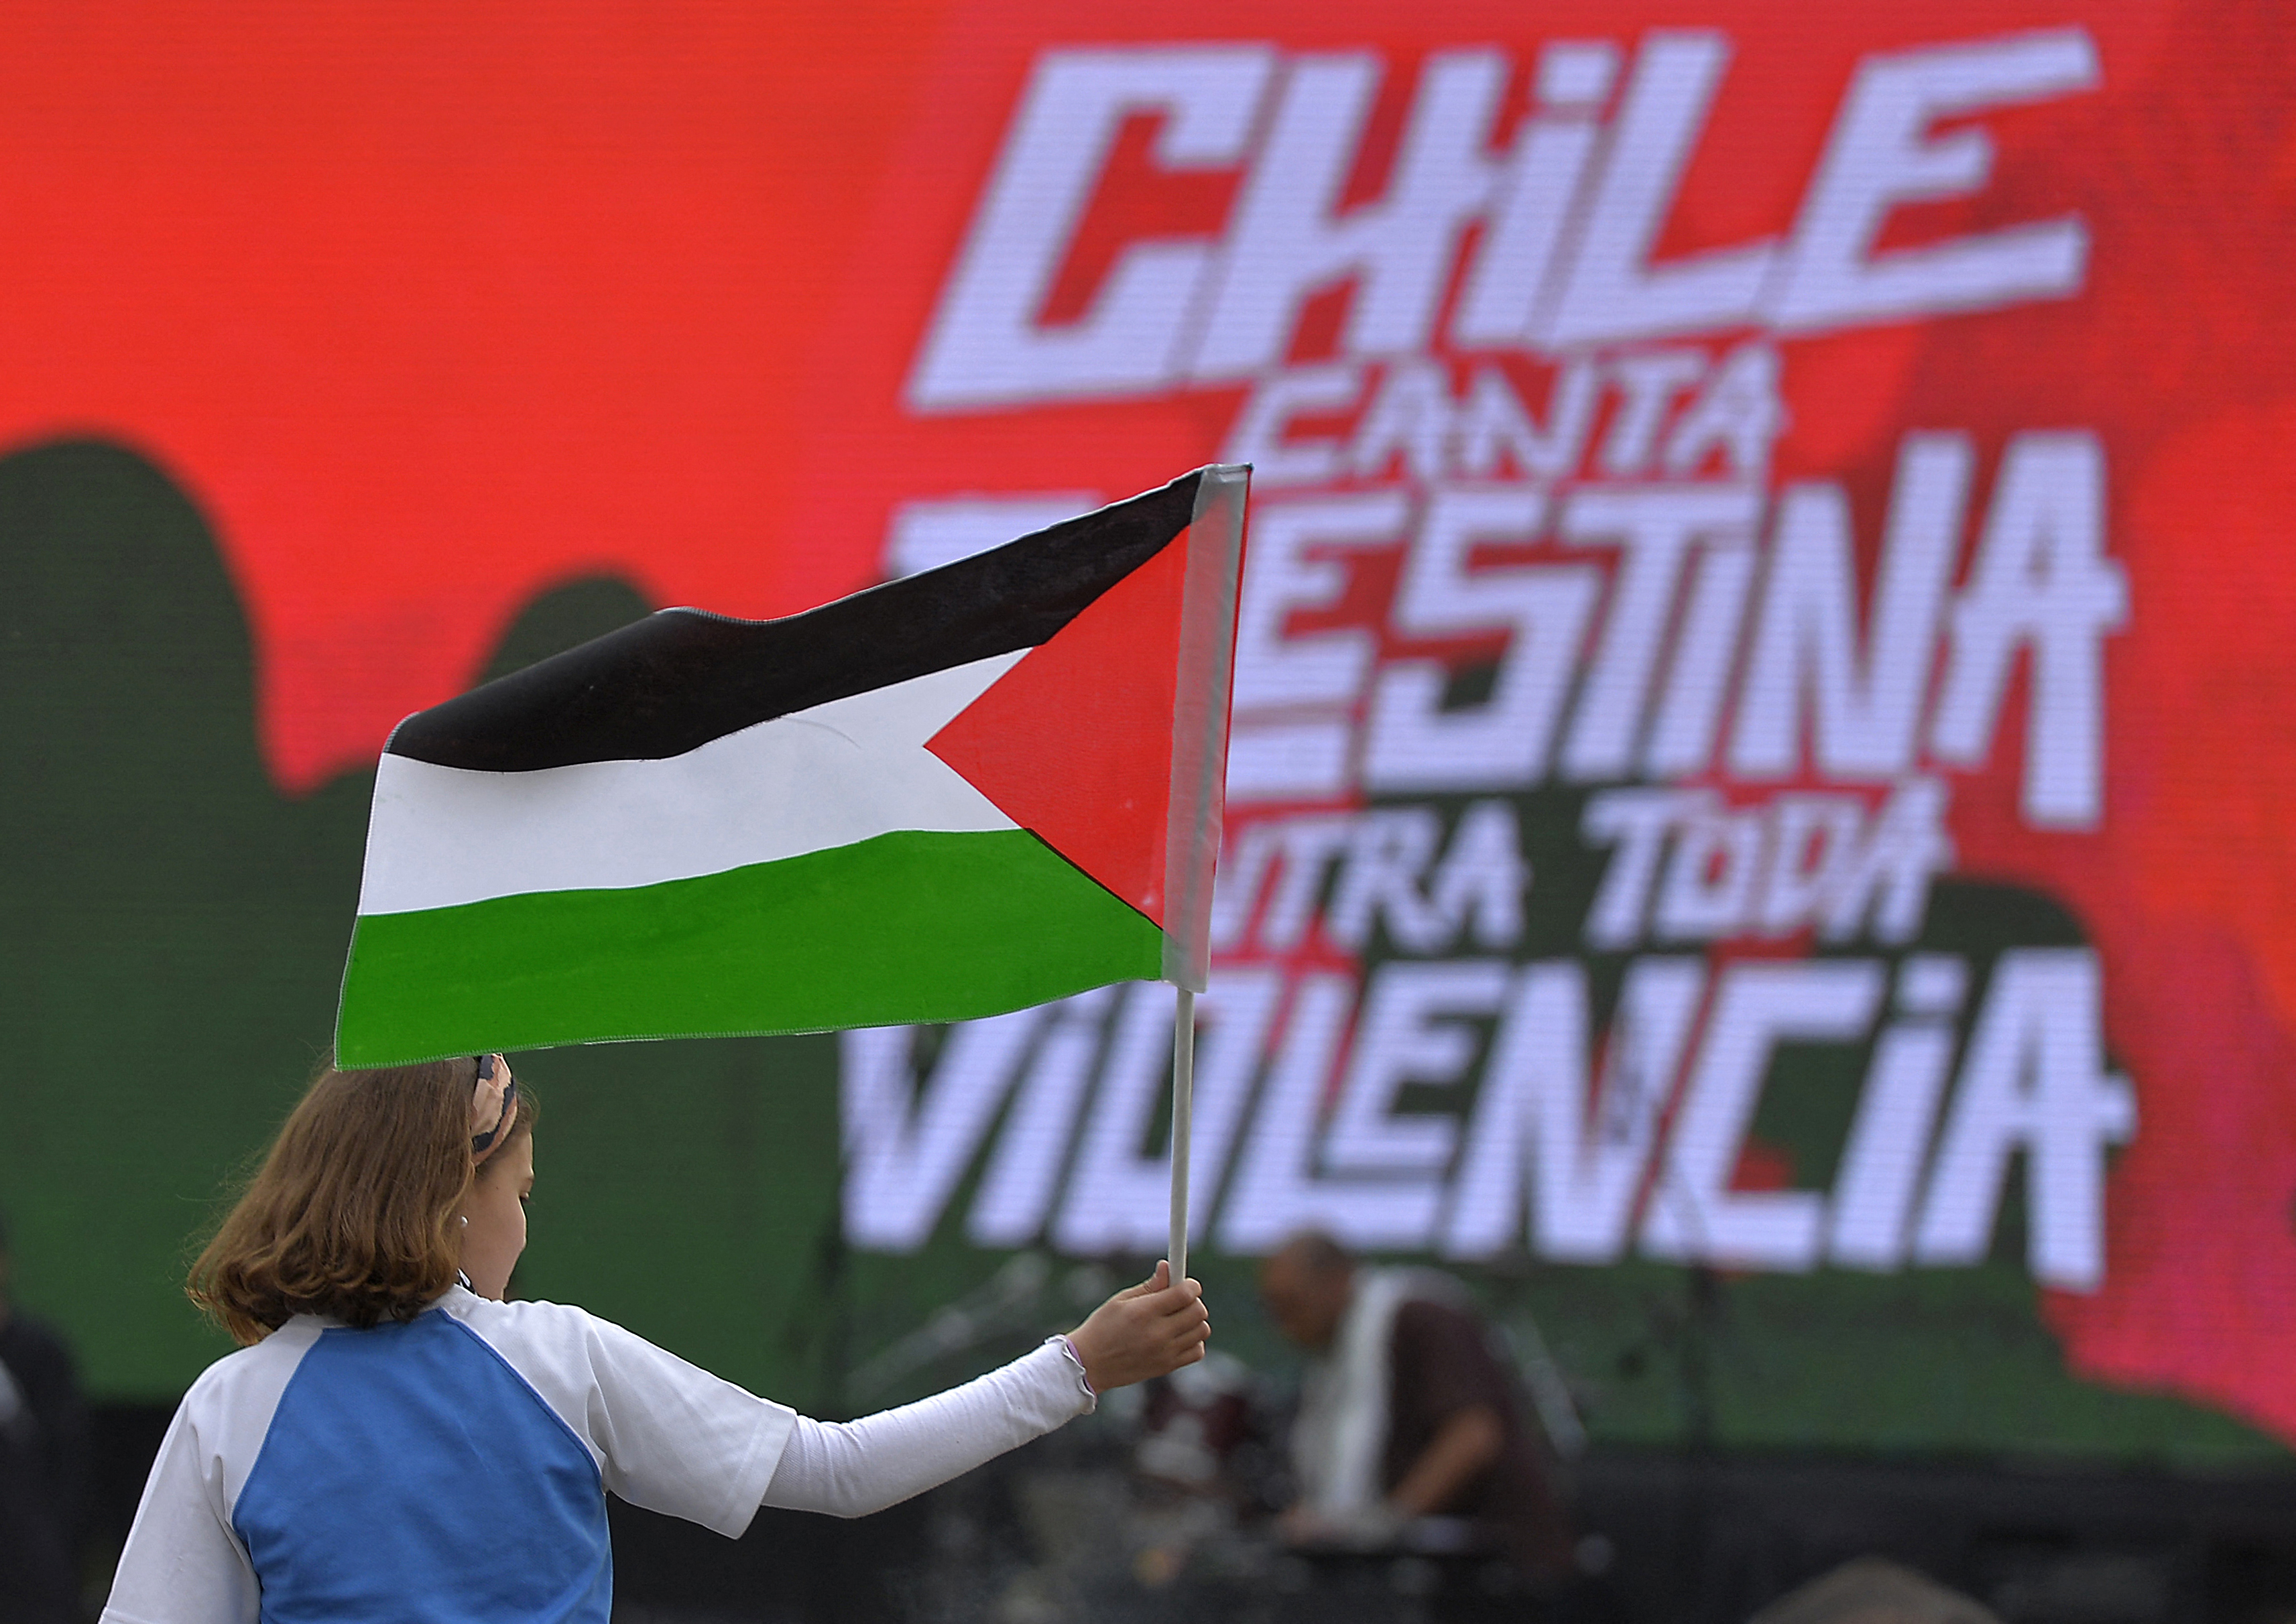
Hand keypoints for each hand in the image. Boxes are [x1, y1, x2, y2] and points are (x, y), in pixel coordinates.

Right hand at [1066, 1260, 1208, 1391]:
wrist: (1090, 1365)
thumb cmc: (1102, 1328)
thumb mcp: (1120, 1300)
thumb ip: (1150, 1285)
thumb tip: (1168, 1267)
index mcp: (1144, 1312)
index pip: (1185, 1294)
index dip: (1190, 1285)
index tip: (1186, 1283)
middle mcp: (1157, 1334)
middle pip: (1198, 1312)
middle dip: (1193, 1301)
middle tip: (1179, 1300)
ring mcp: (1165, 1353)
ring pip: (1202, 1330)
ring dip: (1194, 1321)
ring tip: (1176, 1319)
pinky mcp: (1167, 1367)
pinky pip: (1197, 1351)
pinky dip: (1193, 1341)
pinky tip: (1178, 1336)